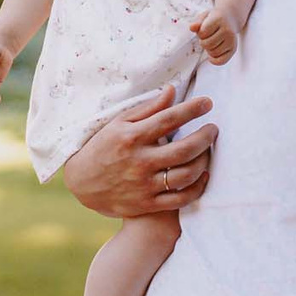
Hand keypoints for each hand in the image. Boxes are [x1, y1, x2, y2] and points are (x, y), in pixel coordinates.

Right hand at [59, 86, 215, 217]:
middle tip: (213, 129)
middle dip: (205, 137)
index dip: (192, 109)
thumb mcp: (119, 123)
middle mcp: (139, 161)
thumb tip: (172, 91)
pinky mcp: (147, 204)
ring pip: (186, 174)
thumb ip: (148, 109)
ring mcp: (144, 185)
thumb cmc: (103, 147)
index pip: (169, 119)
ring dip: (205, 160)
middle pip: (184, 149)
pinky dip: (197, 187)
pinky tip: (202, 174)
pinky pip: (181, 198)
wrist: (82, 184)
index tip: (207, 103)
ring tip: (207, 150)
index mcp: (131, 137)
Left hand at [190, 8, 237, 63]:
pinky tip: (211, 55)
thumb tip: (191, 27)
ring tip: (212, 41)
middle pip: (207, 45)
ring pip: (213, 53)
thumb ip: (197, 22)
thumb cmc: (214, 18)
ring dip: (208, 49)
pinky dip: (214, 60)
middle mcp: (227, 30)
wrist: (230, 17)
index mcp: (219, 20)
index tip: (204, 29)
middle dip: (203, 42)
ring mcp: (232, 41)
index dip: (200, 33)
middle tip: (208, 36)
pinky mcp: (233, 49)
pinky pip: (221, 61)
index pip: (202, 33)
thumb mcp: (204, 16)